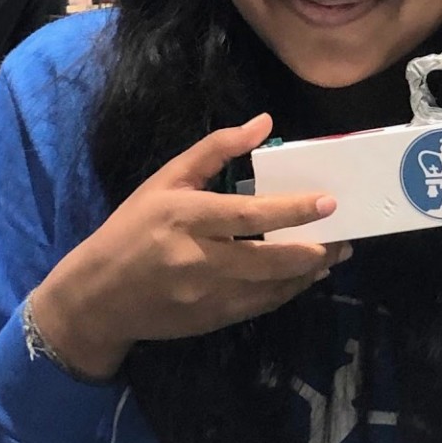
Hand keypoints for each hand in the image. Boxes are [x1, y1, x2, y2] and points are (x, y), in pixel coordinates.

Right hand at [30, 115, 344, 379]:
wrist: (97, 297)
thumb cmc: (132, 229)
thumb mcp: (165, 181)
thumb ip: (215, 150)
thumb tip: (264, 123)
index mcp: (185, 217)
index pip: (248, 214)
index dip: (293, 210)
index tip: (329, 202)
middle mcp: (197, 259)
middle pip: (268, 259)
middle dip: (314, 249)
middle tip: (345, 237)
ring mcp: (205, 295)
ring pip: (270, 287)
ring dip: (307, 272)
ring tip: (333, 255)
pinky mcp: (210, 319)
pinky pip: (260, 306)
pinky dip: (286, 291)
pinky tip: (303, 277)